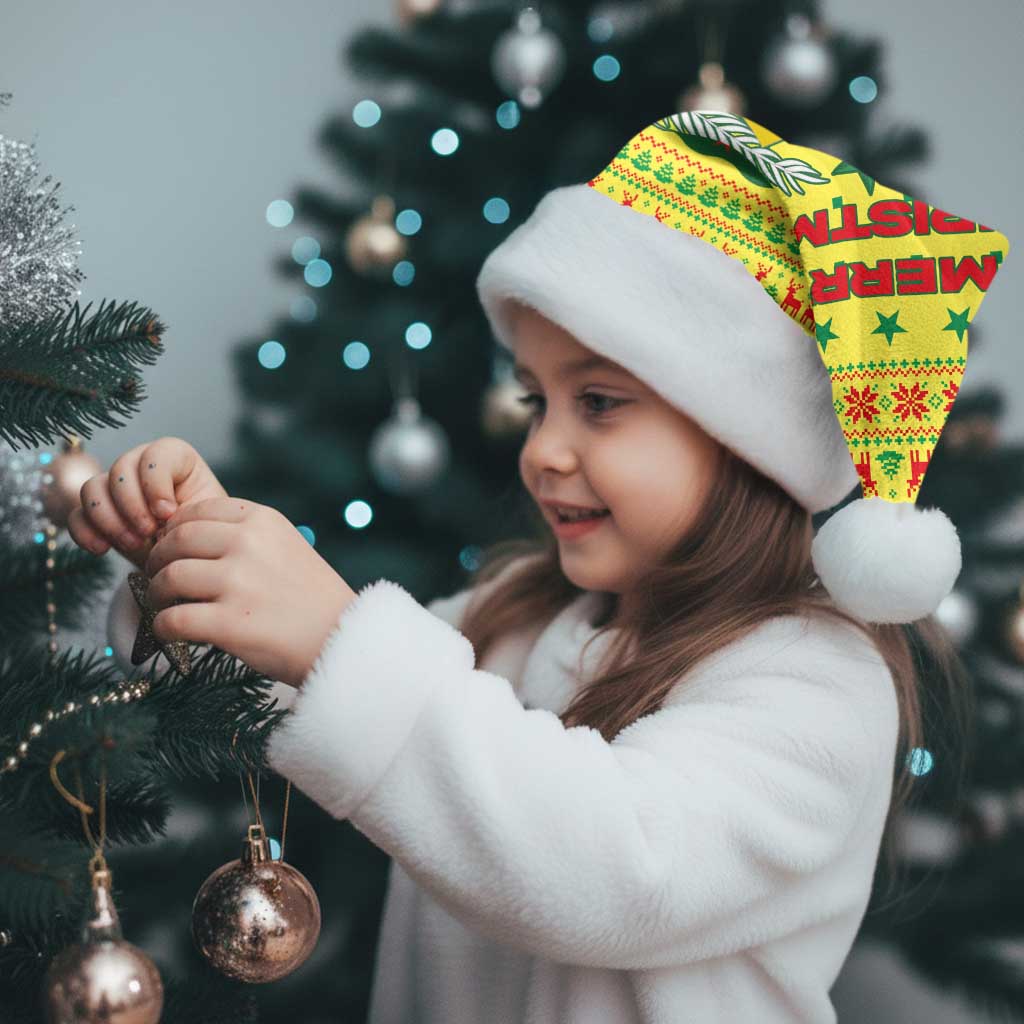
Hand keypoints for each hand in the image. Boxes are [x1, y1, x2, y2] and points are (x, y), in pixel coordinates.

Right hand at [67, 437, 227, 570]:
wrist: (188, 560)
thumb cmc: (203, 534)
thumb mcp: (206, 520)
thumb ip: (189, 510)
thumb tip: (163, 515)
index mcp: (176, 459)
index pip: (156, 454)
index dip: (156, 483)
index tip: (168, 513)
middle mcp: (141, 466)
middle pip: (120, 469)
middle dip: (132, 505)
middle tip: (148, 533)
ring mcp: (115, 488)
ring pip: (92, 488)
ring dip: (109, 519)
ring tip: (133, 544)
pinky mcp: (97, 514)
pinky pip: (76, 515)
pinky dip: (85, 532)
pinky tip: (102, 549)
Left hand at [143, 496, 357, 687]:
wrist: (343, 639)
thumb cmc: (312, 598)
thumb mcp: (287, 546)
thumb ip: (245, 536)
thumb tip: (185, 537)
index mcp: (263, 520)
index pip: (197, 511)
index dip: (174, 530)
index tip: (172, 548)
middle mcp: (248, 544)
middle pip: (176, 541)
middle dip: (158, 560)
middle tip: (157, 577)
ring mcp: (238, 583)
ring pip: (169, 578)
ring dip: (157, 594)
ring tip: (165, 605)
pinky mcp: (229, 623)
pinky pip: (172, 620)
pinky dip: (163, 627)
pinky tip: (170, 632)